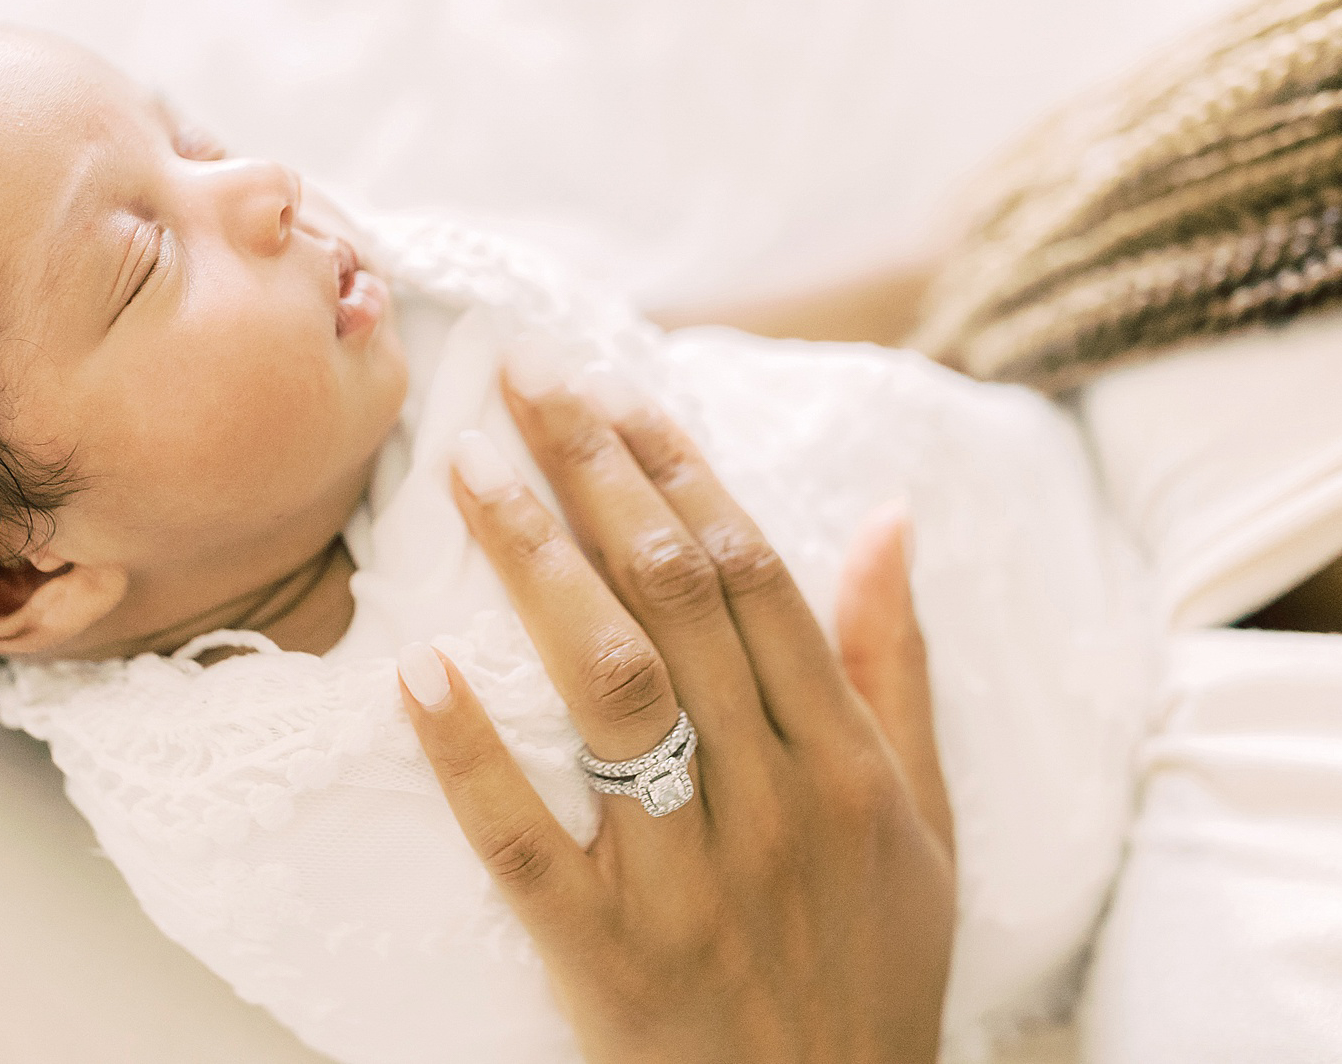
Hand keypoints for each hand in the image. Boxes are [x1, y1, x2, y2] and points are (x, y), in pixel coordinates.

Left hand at [397, 357, 955, 1063]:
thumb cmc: (873, 962)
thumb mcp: (925, 819)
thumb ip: (895, 665)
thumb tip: (886, 516)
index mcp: (845, 759)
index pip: (754, 574)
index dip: (678, 470)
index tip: (612, 388)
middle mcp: (770, 800)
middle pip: (675, 597)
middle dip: (594, 473)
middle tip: (520, 378)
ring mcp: (687, 878)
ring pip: (606, 688)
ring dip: (534, 565)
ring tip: (467, 472)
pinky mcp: (605, 953)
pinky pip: (524, 843)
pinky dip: (469, 755)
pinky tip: (416, 670)